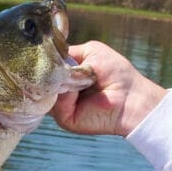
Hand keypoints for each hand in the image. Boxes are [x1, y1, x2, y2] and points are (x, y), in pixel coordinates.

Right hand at [52, 41, 166, 136]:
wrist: (132, 97)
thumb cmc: (116, 72)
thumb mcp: (90, 52)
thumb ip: (65, 53)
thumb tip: (45, 57)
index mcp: (64, 76)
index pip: (44, 67)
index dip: (43, 60)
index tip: (42, 52)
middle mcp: (59, 91)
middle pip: (39, 80)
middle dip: (48, 70)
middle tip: (63, 64)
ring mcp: (60, 106)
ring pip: (44, 91)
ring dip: (59, 80)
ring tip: (79, 77)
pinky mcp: (64, 119)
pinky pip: (55, 103)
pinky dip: (66, 93)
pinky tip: (79, 89)